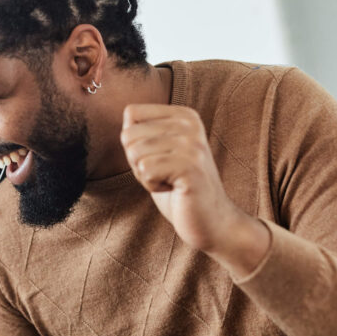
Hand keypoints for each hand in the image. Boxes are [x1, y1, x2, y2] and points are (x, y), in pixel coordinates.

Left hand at [120, 104, 269, 276]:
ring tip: (170, 181)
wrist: (211, 221)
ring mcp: (192, 144)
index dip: (133, 142)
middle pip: (129, 135)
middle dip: (137, 161)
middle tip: (164, 173)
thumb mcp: (158, 151)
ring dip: (145, 175)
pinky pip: (145, 170)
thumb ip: (142, 131)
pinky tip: (174, 189)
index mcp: (184, 115)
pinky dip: (152, 186)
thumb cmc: (177, 187)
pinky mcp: (190, 166)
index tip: (158, 158)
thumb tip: (126, 116)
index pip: (131, 114)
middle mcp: (190, 124)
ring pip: (135, 153)